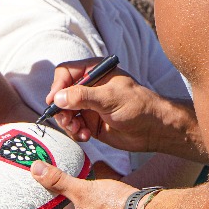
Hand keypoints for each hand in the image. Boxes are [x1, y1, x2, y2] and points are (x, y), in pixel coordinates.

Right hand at [46, 59, 165, 151]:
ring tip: (79, 130)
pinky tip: (86, 136)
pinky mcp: (90, 122)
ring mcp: (88, 105)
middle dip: (61, 109)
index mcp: (94, 71)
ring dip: (67, 123)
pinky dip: (75, 132)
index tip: (55, 101)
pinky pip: (73, 126)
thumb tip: (58, 98)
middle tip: (68, 121)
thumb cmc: (137, 106)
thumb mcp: (110, 98)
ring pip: (64, 112)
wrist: (153, 130)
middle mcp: (89, 87)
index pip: (65, 72)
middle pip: (61, 94)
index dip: (58, 86)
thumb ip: (83, 97)